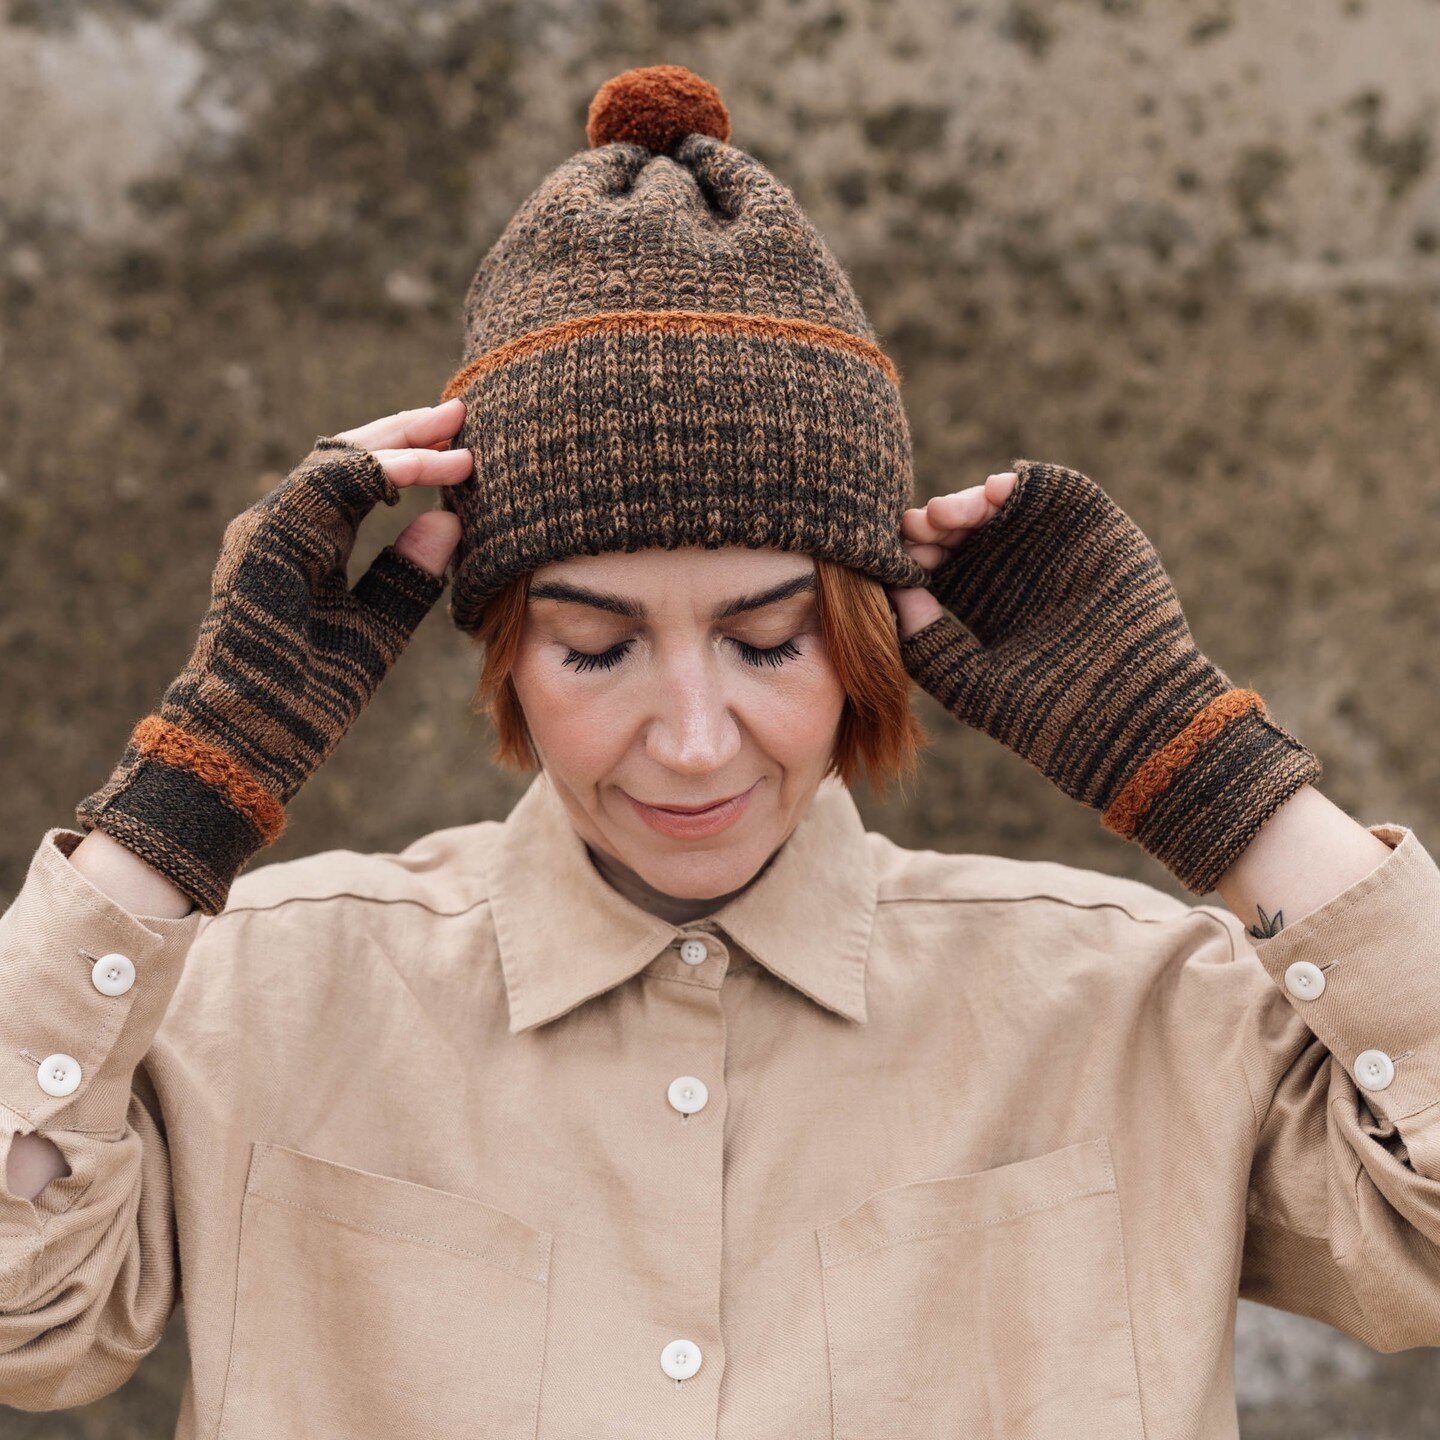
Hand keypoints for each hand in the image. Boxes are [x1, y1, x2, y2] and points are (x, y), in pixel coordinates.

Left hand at [75, 399, 472, 914]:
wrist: (228, 747)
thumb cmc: (294, 706)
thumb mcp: (364, 647)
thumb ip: (407, 581)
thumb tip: (449, 521)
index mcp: (282, 541)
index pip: (352, 473)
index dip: (412, 462)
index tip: (466, 464)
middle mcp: (267, 525)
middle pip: (339, 455)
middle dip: (401, 434)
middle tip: (461, 415)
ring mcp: (268, 538)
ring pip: (332, 472)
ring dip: (386, 451)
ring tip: (442, 436)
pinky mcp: (276, 557)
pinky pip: (327, 502)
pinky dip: (369, 483)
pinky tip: (406, 483)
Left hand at [886, 457, 1321, 894]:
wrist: (1128, 718)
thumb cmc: (1044, 715)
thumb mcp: (967, 682)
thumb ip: (924, 643)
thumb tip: (889, 591)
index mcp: (983, 602)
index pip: (937, 563)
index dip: (912, 554)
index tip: (891, 558)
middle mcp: (1015, 568)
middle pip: (962, 527)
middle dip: (934, 524)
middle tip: (913, 529)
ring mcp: (1055, 545)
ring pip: (1001, 503)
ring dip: (968, 500)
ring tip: (943, 515)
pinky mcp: (1097, 527)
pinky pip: (1059, 489)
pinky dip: (1026, 483)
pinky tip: (994, 494)